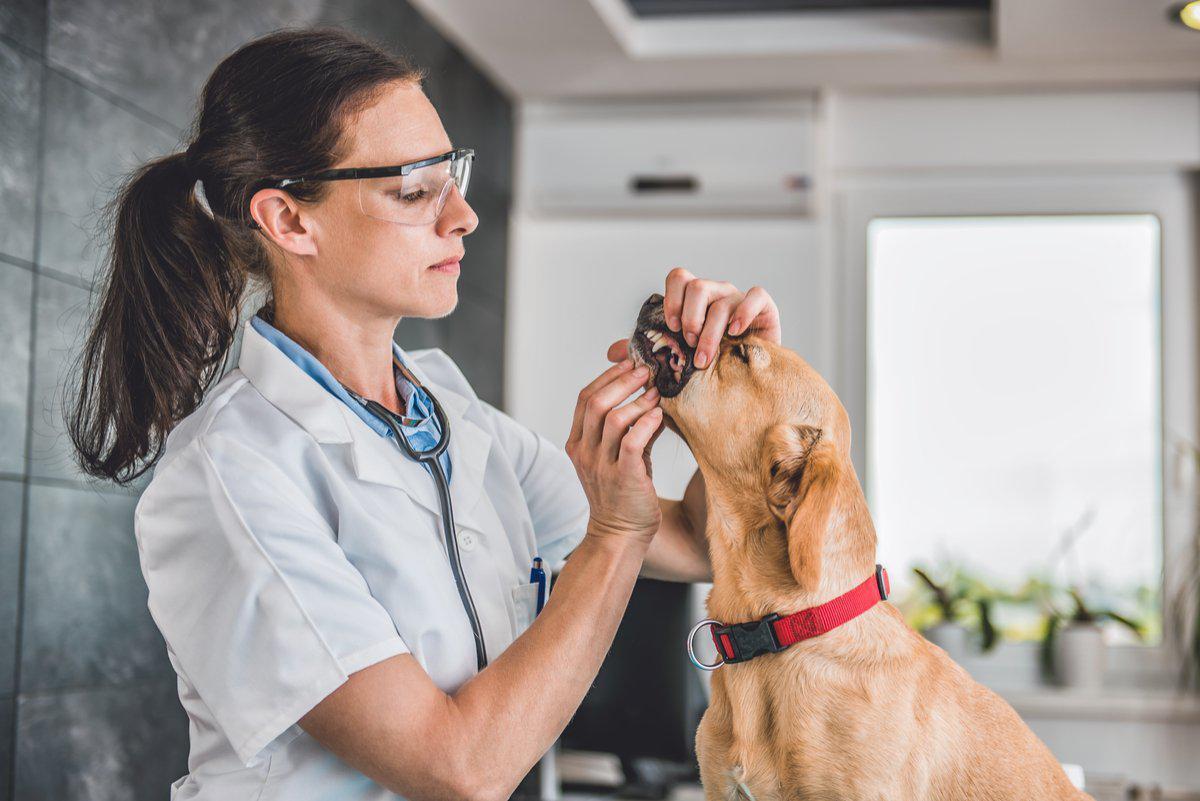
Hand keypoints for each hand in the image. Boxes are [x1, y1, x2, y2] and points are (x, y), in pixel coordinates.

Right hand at [565, 359, 666, 546]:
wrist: (619, 536)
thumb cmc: (622, 494)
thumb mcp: (619, 456)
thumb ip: (630, 428)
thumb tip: (653, 398)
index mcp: (577, 443)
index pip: (585, 398)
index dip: (607, 376)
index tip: (629, 363)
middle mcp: (584, 452)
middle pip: (595, 402)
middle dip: (622, 380)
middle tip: (646, 370)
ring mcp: (601, 466)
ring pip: (613, 418)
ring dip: (638, 400)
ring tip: (657, 393)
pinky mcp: (623, 478)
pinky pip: (632, 441)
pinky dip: (647, 423)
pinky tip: (659, 416)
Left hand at [605, 267, 781, 370]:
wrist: (743, 394)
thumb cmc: (706, 374)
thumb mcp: (671, 365)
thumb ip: (646, 355)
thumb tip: (612, 351)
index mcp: (694, 301)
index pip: (678, 277)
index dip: (672, 299)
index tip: (670, 327)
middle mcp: (716, 295)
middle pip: (697, 285)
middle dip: (689, 317)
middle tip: (687, 344)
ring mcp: (740, 300)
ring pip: (722, 299)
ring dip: (709, 330)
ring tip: (703, 357)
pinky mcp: (765, 310)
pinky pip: (756, 296)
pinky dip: (745, 311)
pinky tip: (735, 333)